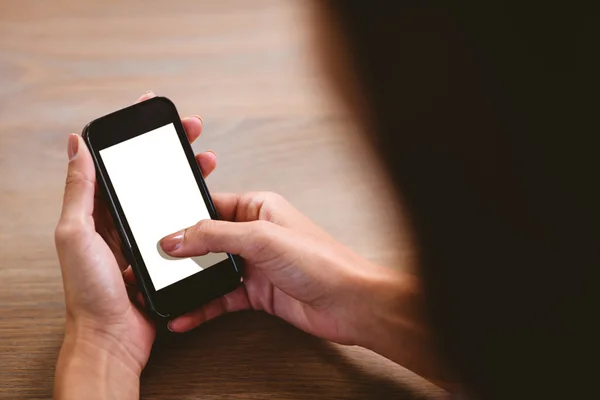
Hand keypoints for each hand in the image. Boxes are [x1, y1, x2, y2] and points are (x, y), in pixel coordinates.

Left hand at [53, 92, 216, 398]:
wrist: (112, 337)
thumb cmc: (90, 292)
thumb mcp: (76, 234)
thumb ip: (79, 191)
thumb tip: (76, 145)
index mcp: (95, 212)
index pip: (115, 161)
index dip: (134, 134)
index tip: (150, 110)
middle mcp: (117, 221)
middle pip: (147, 174)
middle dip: (169, 149)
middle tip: (189, 130)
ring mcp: (140, 238)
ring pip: (166, 197)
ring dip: (185, 176)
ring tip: (205, 161)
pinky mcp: (159, 255)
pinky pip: (178, 225)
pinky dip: (193, 208)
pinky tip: (207, 201)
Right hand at [160, 192, 419, 347]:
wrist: (349, 303)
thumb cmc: (320, 261)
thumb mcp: (261, 238)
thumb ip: (214, 235)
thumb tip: (176, 236)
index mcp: (258, 207)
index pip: (210, 206)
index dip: (182, 217)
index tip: (156, 230)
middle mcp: (255, 233)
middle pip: (206, 240)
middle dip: (179, 254)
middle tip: (151, 266)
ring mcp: (255, 264)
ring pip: (210, 272)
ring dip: (187, 284)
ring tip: (161, 294)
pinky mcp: (256, 292)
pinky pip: (220, 297)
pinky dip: (202, 306)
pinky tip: (185, 315)